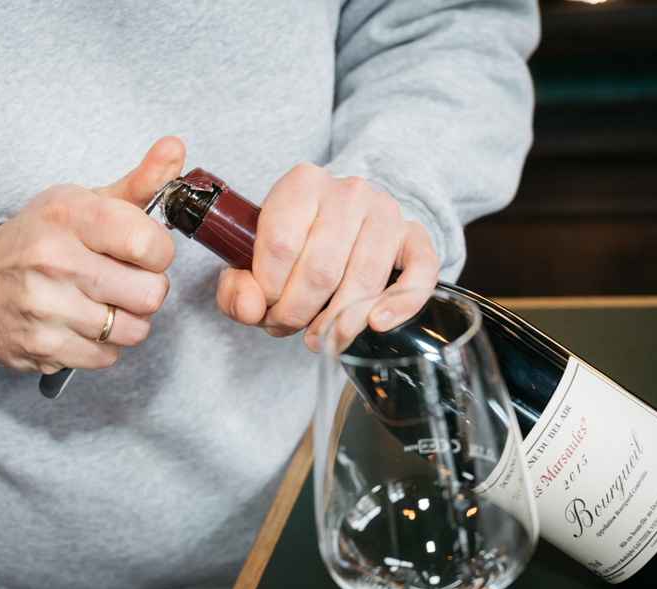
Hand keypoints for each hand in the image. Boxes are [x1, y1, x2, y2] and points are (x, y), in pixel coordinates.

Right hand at [0, 136, 185, 372]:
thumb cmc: (46, 239)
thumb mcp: (86, 202)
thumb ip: (141, 180)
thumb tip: (176, 147)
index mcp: (69, 215)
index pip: (149, 243)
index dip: (159, 252)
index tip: (144, 251)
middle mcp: (54, 259)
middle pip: (151, 293)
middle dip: (147, 287)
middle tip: (123, 278)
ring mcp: (45, 306)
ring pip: (135, 329)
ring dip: (128, 319)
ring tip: (105, 301)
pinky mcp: (41, 345)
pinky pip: (108, 356)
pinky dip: (104, 344)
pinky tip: (85, 323)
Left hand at [215, 163, 438, 352]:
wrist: (335, 223)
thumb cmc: (290, 245)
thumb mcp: (250, 259)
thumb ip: (236, 288)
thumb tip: (250, 309)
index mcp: (302, 183)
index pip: (280, 243)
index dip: (268, 289)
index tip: (263, 309)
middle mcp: (348, 191)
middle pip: (321, 268)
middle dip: (299, 312)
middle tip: (286, 327)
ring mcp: (386, 212)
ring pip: (364, 279)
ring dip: (338, 322)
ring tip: (319, 337)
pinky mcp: (414, 236)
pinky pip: (419, 272)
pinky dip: (399, 304)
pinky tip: (375, 324)